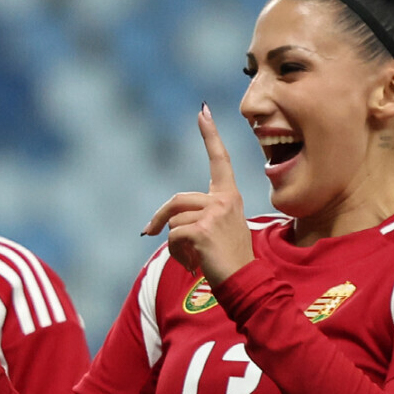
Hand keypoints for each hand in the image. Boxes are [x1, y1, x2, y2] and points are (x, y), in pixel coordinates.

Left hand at [143, 105, 254, 286]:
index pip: (219, 161)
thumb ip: (197, 218)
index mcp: (230, 197)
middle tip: (147, 234)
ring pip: (173, 222)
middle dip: (159, 218)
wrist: (246, 283)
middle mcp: (225, 200)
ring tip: (191, 258)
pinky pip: (173, 236)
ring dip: (173, 243)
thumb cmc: (229, 260)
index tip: (202, 110)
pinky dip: (175, 252)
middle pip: (176, 200)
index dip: (210, 135)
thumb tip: (159, 226)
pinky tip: (192, 264)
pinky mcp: (203, 229)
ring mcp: (215, 213)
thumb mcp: (217, 231)